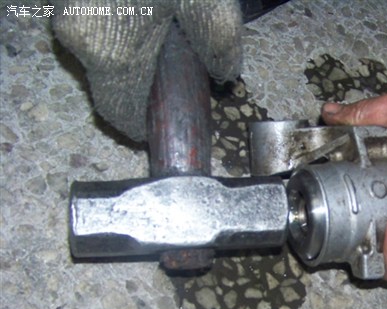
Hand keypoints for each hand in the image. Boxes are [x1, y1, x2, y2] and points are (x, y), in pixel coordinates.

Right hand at [52, 0, 241, 141]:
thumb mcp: (208, 2)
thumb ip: (220, 45)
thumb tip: (225, 74)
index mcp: (110, 51)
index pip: (118, 114)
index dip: (142, 124)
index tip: (163, 121)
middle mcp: (77, 34)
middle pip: (109, 80)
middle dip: (142, 80)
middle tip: (177, 67)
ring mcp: (67, 8)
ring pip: (102, 49)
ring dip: (133, 49)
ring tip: (168, 27)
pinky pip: (96, 22)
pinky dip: (122, 24)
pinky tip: (147, 8)